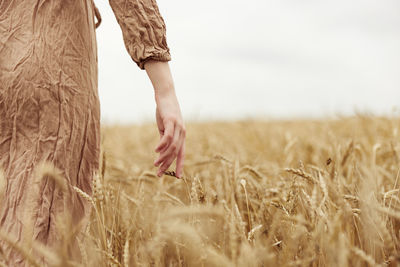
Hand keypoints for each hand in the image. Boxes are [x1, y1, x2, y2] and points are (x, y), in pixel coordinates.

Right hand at [144, 60, 184, 177]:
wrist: (165, 96)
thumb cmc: (165, 112)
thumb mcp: (164, 128)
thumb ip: (164, 139)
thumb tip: (161, 152)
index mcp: (182, 136)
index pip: (182, 154)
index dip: (180, 165)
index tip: (178, 176)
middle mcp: (182, 133)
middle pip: (176, 153)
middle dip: (168, 165)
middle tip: (160, 174)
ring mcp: (178, 127)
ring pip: (173, 147)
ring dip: (164, 157)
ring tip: (155, 164)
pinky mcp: (172, 121)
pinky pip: (168, 136)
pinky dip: (162, 145)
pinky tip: (156, 151)